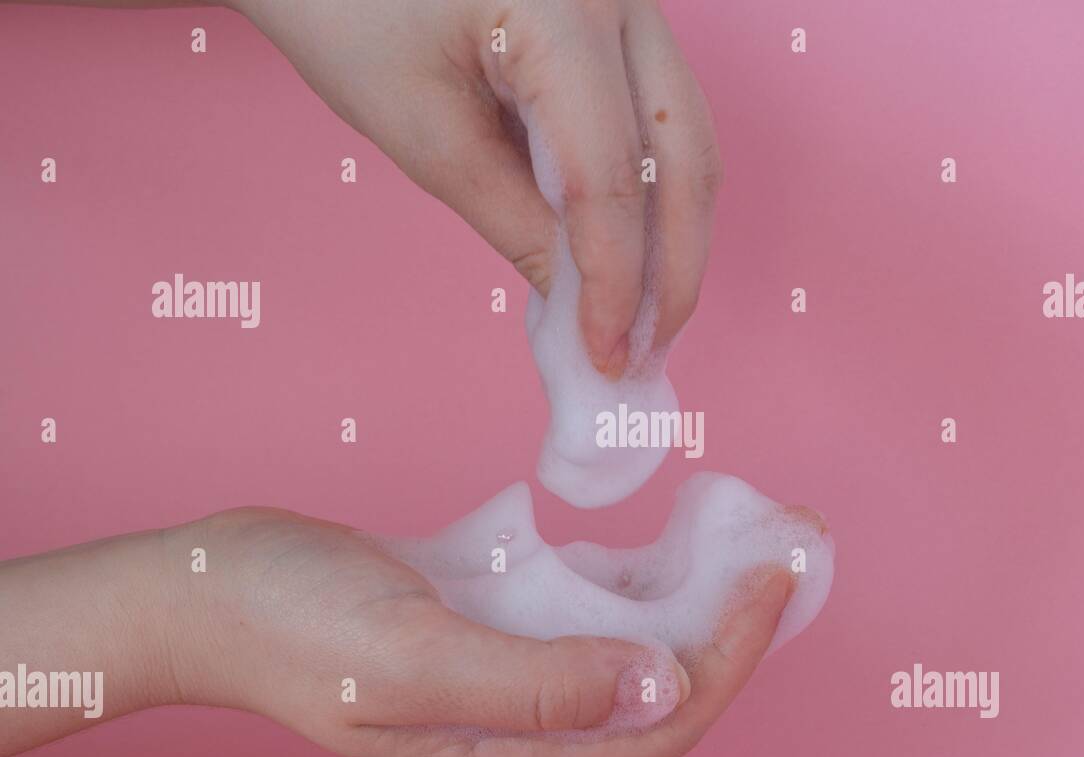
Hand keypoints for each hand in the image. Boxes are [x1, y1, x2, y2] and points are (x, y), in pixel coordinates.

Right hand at [1, 508, 791, 756]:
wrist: (206, 588)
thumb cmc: (293, 626)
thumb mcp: (414, 657)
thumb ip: (537, 684)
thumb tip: (660, 687)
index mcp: (513, 747)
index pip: (662, 720)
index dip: (735, 654)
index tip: (776, 573)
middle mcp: (525, 717)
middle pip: (664, 682)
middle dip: (737, 618)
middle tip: (789, 539)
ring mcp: (511, 664)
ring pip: (634, 640)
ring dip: (697, 590)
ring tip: (748, 525)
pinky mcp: (494, 616)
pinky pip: (587, 602)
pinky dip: (637, 569)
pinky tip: (665, 529)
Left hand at [225, 0, 722, 376]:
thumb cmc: (350, 14)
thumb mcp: (425, 133)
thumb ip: (515, 222)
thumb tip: (580, 305)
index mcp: (561, 8)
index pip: (610, 174)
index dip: (615, 281)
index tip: (604, 353)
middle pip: (683, 156)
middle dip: (673, 269)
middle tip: (645, 349)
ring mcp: (633, 3)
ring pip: (691, 140)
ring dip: (675, 237)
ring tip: (644, 317)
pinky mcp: (625, 24)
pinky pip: (667, 120)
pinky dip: (655, 195)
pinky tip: (633, 255)